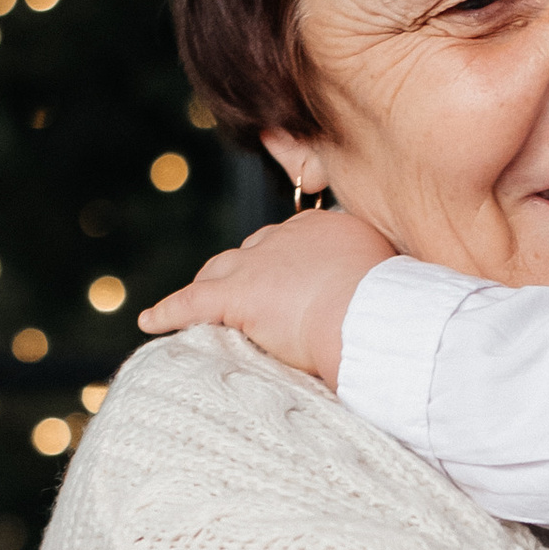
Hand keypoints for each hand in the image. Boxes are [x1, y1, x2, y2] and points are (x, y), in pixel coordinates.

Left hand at [139, 206, 397, 386]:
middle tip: (255, 299)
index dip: (289, 265)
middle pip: (254, 253)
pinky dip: (169, 310)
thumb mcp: (397, 276)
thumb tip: (392, 293)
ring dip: (212, 286)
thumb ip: (380, 278)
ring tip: (205, 303)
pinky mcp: (235, 294)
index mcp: (324, 229)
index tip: (296, 283)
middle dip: (250, 272)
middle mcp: (285, 236)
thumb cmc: (392, 305)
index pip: (294, 242)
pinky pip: (191, 302)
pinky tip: (151, 321)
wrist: (369, 314)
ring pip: (221, 270)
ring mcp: (257, 262)